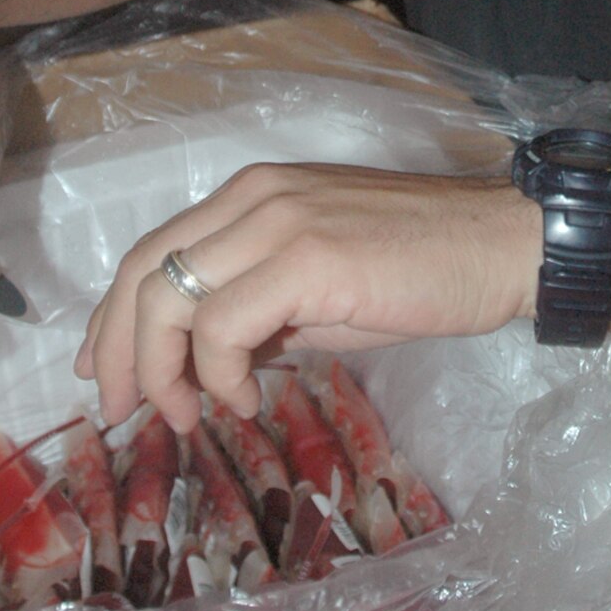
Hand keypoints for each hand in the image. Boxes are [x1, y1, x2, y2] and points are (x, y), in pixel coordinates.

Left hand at [75, 163, 538, 432]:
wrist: (501, 246)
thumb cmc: (425, 267)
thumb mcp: (323, 289)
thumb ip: (262, 312)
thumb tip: (212, 364)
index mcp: (252, 196)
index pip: (152, 252)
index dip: (113, 319)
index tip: (108, 375)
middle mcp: (252, 197)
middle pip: (143, 273)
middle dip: (117, 353)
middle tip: (124, 413)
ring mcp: (276, 222)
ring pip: (168, 299)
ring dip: (162, 371)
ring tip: (189, 415)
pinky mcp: (305, 258)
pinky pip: (220, 326)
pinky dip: (215, 374)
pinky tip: (246, 399)